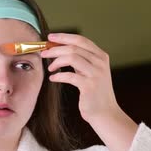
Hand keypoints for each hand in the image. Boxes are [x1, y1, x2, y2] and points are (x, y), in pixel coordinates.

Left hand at [42, 33, 137, 150]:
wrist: (105, 113)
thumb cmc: (95, 93)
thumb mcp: (92, 72)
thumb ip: (82, 60)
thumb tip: (60, 49)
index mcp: (101, 56)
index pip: (81, 40)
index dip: (64, 37)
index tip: (50, 37)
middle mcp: (100, 63)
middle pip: (74, 48)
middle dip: (56, 49)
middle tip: (44, 53)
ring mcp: (96, 74)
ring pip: (71, 58)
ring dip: (56, 61)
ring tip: (50, 68)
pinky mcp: (89, 86)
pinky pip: (69, 76)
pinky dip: (58, 76)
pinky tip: (53, 79)